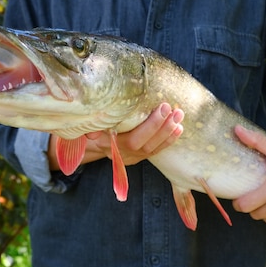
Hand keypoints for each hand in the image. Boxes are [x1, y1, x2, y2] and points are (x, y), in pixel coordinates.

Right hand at [47, 103, 183, 169]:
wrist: (92, 142)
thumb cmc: (90, 127)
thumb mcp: (85, 125)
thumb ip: (90, 126)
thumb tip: (93, 129)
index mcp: (107, 144)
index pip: (131, 139)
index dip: (150, 126)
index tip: (162, 108)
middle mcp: (121, 153)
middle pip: (144, 144)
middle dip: (161, 126)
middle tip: (174, 109)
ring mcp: (131, 157)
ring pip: (152, 148)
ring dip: (168, 132)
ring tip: (180, 115)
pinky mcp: (139, 157)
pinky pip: (156, 150)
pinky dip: (168, 140)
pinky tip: (179, 128)